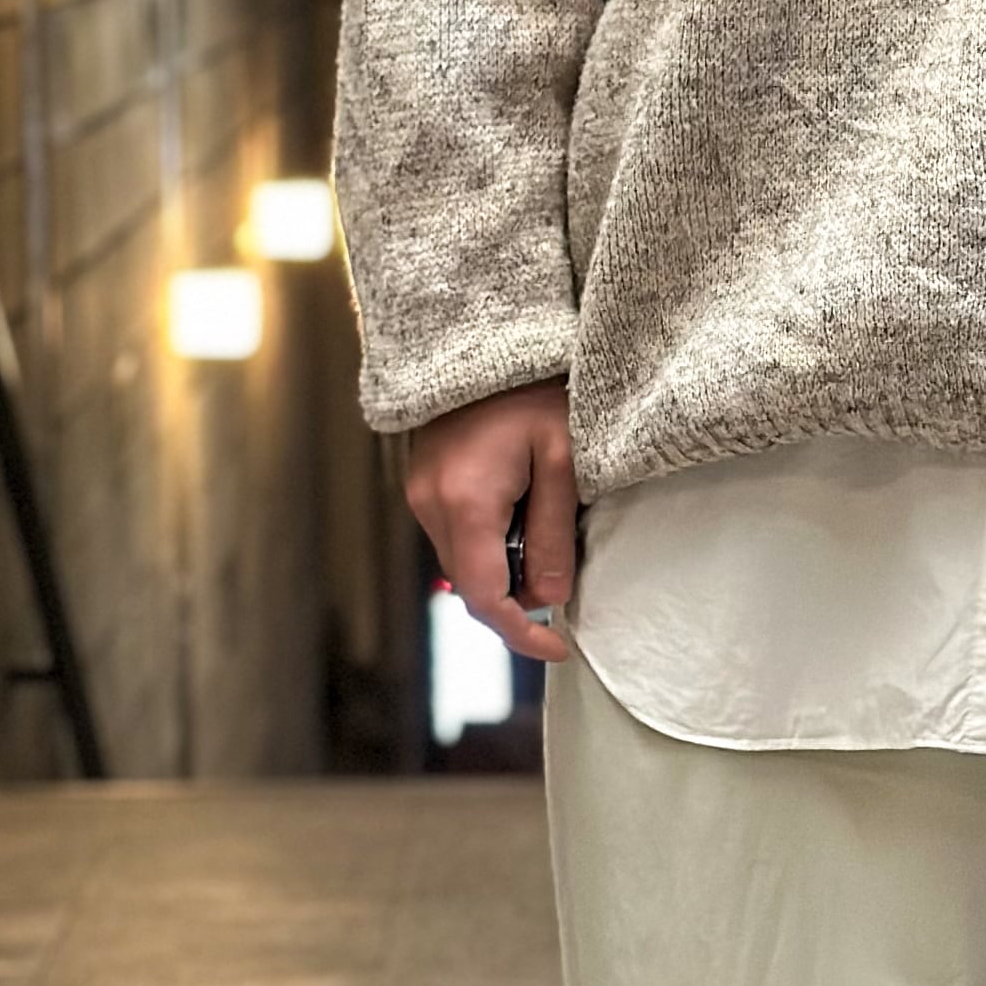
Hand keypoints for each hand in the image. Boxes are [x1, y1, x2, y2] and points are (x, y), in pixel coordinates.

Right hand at [404, 379, 574, 666]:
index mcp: (466, 501)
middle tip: (566, 583)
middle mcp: (430, 504)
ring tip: (548, 530)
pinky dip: (491, 545)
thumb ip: (554, 533)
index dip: (522, 633)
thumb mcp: (564, 460)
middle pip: (472, 587)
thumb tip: (551, 598)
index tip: (559, 647)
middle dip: (519, 601)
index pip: (486, 598)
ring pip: (464, 564)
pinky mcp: (423, 486)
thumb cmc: (535, 388)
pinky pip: (457, 537)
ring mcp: (420, 495)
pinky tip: (523, 513)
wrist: (486, 338)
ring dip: (506, 570)